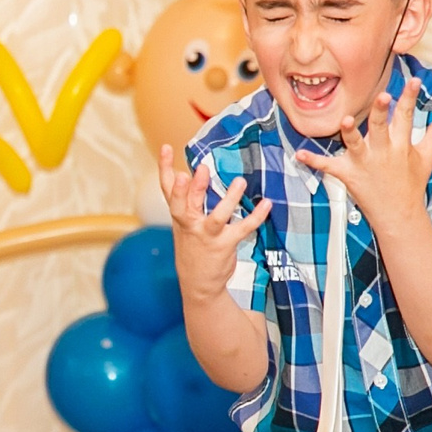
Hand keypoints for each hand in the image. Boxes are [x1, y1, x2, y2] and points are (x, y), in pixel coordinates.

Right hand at [157, 138, 271, 304]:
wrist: (198, 284)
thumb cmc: (193, 247)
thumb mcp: (184, 224)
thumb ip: (189, 201)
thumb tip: (195, 172)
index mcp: (179, 216)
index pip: (168, 189)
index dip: (166, 168)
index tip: (166, 147)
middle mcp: (189, 225)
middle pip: (186, 204)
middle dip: (191, 188)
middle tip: (199, 170)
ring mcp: (207, 236)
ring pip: (217, 217)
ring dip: (229, 200)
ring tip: (240, 182)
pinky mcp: (224, 245)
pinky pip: (242, 229)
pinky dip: (256, 216)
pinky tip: (266, 204)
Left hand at [293, 82, 431, 233]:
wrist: (399, 215)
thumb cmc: (410, 184)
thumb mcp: (426, 157)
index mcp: (401, 144)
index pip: (407, 115)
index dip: (410, 97)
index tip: (414, 81)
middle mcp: (383, 151)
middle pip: (382, 127)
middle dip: (382, 112)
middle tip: (383, 97)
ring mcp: (365, 163)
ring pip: (356, 144)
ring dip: (350, 133)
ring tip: (345, 121)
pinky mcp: (348, 175)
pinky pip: (328, 166)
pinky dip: (313, 160)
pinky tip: (298, 153)